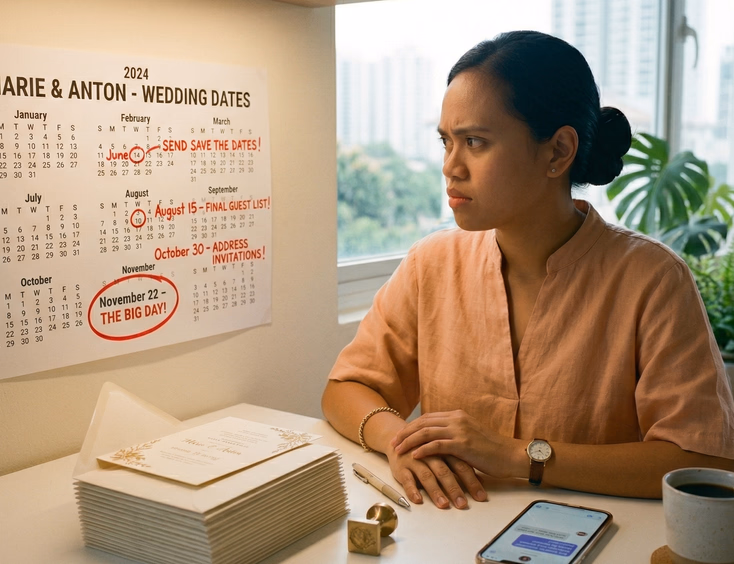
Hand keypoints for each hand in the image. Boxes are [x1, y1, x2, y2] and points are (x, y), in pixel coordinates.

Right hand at [385, 440, 487, 508]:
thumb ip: (461, 466)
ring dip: (435, 491)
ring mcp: (415, 460)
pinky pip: (406, 479)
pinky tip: (418, 500)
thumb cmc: (427, 450)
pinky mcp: (401, 467)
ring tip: (444, 505)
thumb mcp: (445, 454)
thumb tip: (482, 482)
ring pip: (426, 476)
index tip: (481, 497)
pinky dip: (412, 490)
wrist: (399, 439)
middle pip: (444, 471)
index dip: (471, 481)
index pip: (461, 466)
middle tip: (463, 504)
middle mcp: (431, 454)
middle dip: (455, 489)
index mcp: (445, 449)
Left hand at [390, 410, 522, 479]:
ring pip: (426, 432)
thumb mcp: (470, 436)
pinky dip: (422, 450)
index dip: (411, 426)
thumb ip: (454, 434)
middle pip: (423, 422)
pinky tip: (414, 456)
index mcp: (457, 415)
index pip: (427, 418)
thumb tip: (437, 440)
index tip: (399, 435)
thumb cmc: (492, 450)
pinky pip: (436, 445)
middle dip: (405, 433)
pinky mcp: (463, 444)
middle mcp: (457, 419)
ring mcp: (459, 430)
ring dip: (409, 441)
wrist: (510, 455)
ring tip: (398, 450)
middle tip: (392, 443)